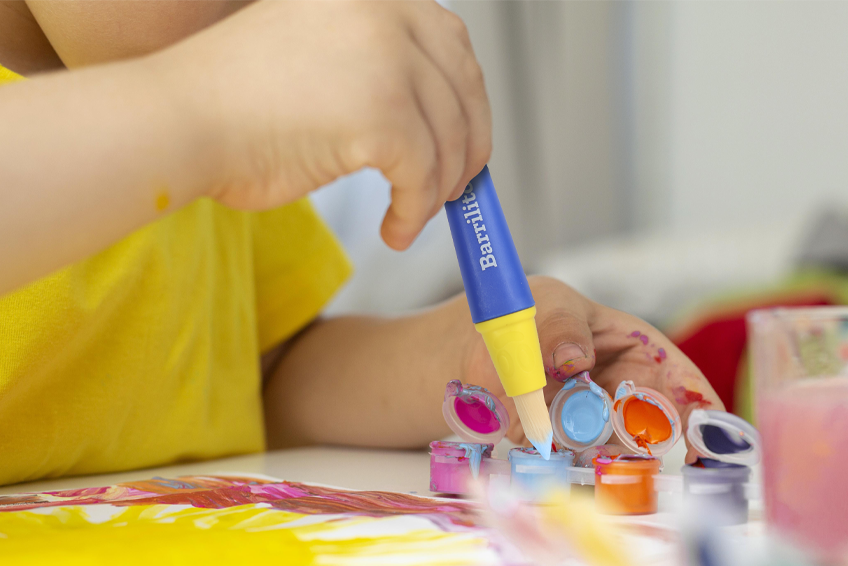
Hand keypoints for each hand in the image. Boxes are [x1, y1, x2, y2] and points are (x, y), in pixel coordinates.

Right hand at [153, 0, 490, 249]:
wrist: (179, 121)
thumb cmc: (229, 104)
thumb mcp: (318, 57)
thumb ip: (373, 69)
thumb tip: (429, 119)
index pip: (449, 41)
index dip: (465, 95)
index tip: (465, 135)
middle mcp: (383, 12)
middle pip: (463, 84)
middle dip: (469, 143)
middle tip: (457, 185)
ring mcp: (386, 58)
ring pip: (449, 137)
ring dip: (439, 187)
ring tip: (412, 214)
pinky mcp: (383, 112)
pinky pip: (425, 175)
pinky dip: (417, 210)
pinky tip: (395, 229)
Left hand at [465, 276, 723, 463]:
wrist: (483, 341)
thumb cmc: (532, 311)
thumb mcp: (548, 305)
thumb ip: (562, 327)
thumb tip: (573, 359)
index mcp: (638, 352)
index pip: (681, 381)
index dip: (699, 410)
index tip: (702, 438)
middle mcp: (624, 394)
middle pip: (652, 430)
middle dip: (643, 443)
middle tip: (618, 447)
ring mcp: (593, 424)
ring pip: (612, 453)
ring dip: (601, 459)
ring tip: (575, 448)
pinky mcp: (559, 445)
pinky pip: (569, 463)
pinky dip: (562, 466)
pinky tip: (548, 457)